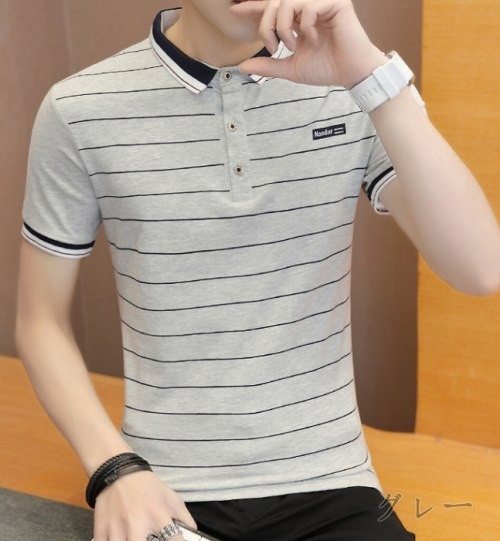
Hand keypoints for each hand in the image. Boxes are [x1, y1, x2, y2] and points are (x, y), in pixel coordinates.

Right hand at [92, 470, 195, 540]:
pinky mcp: (101, 531)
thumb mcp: (171, 497)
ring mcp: (117, 529)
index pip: (174, 539)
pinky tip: (121, 539)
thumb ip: (184, 518)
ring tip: (136, 538)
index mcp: (158, 515)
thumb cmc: (147, 487)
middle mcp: (138, 523)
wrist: (118, 472)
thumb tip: (194, 534)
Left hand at [233, 0, 386, 87]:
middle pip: (275, 3)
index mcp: (297, 19)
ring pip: (288, 1)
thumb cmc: (326, 69)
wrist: (350, 74)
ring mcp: (321, 3)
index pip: (272, 8)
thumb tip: (241, 66)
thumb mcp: (291, 68)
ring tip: (292, 45)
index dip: (253, 8)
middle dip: (267, 25)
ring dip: (283, 26)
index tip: (234, 11)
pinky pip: (308, 6)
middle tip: (273, 47)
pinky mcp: (336, 3)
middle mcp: (307, 7)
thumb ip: (268, 65)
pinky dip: (305, 25)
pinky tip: (313, 40)